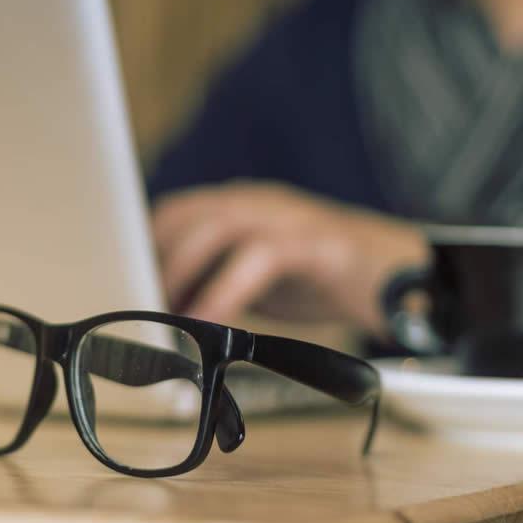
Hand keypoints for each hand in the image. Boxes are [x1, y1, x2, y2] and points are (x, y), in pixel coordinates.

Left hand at [152, 181, 428, 337]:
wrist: (404, 277)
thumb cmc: (320, 278)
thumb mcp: (255, 279)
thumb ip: (212, 284)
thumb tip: (157, 316)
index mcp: (237, 205)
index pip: (171, 212)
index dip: (138, 247)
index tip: (118, 287)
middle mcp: (258, 201)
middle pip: (185, 215)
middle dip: (151, 262)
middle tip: (134, 309)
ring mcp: (289, 216)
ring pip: (216, 226)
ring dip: (180, 272)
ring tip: (163, 316)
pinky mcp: (319, 242)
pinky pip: (261, 257)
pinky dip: (226, 291)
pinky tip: (209, 321)